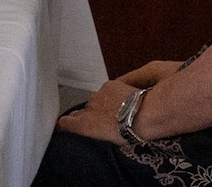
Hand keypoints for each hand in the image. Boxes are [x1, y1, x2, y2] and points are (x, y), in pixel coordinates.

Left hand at [55, 62, 179, 142]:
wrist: (146, 113)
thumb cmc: (152, 100)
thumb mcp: (149, 80)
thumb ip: (136, 84)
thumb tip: (132, 88)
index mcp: (113, 87)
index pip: (104, 97)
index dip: (105, 107)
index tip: (109, 113)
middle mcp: (99, 96)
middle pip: (92, 105)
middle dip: (93, 114)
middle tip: (98, 124)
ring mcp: (92, 109)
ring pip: (82, 114)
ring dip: (82, 121)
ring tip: (79, 129)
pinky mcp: (86, 123)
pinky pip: (69, 124)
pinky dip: (64, 126)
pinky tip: (59, 130)